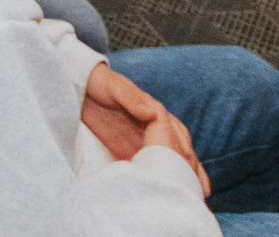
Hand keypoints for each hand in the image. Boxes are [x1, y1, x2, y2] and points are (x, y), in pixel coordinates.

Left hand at [81, 64, 208, 195]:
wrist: (77, 85)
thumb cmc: (98, 82)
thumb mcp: (115, 86)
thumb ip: (133, 98)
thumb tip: (154, 112)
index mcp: (153, 112)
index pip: (174, 132)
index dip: (182, 149)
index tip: (189, 165)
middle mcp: (152, 126)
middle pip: (177, 148)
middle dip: (191, 168)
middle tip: (201, 191)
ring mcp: (140, 138)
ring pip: (165, 159)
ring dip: (179, 176)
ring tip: (192, 197)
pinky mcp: (126, 148)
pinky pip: (145, 165)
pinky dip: (155, 178)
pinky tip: (160, 193)